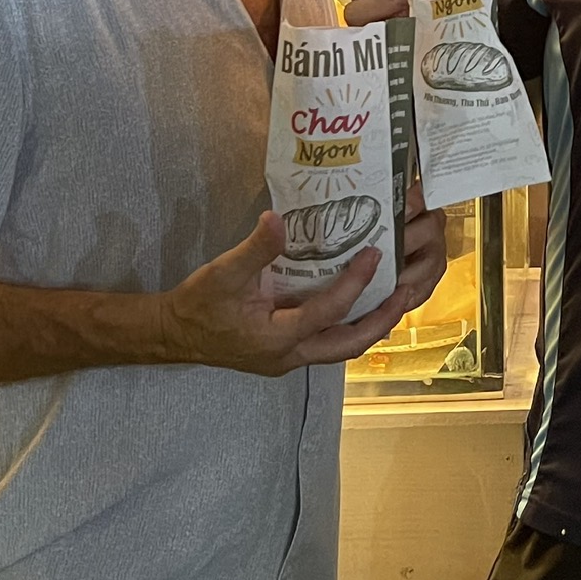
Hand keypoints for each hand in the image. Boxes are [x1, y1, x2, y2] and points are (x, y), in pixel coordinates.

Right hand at [158, 181, 448, 373]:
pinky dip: (349, 325)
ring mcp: (289, 359)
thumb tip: (278, 220)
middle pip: (348, 346)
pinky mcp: (287, 355)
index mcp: (275, 337)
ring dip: (370, 325)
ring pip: (342, 349)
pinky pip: (329, 343)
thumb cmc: (198, 305)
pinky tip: (361, 302)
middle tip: (406, 291)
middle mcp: (289, 356)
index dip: (353, 284)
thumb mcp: (222, 273)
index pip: (325, 311)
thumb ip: (255, 249)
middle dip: (381, 320)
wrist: (174, 335)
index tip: (375, 255)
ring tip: (395, 296)